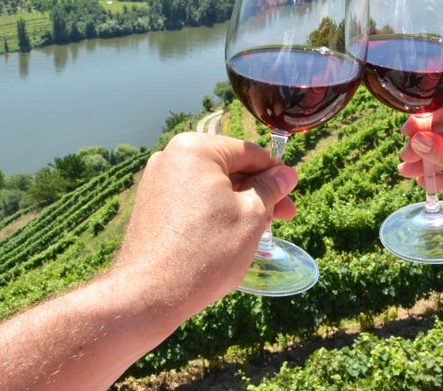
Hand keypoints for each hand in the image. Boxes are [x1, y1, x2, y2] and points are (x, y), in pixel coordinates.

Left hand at [111, 132, 297, 320]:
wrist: (149, 293)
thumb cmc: (206, 251)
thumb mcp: (251, 215)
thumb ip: (270, 188)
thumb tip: (287, 173)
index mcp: (195, 149)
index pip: (248, 152)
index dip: (275, 173)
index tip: (292, 193)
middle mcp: (171, 157)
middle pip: (229, 168)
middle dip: (258, 192)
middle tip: (284, 216)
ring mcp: (157, 181)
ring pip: (211, 186)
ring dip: (238, 203)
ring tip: (258, 231)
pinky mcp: (151, 205)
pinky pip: (192, 200)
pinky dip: (214, 212)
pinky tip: (230, 236)